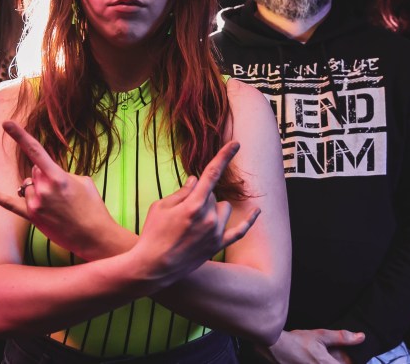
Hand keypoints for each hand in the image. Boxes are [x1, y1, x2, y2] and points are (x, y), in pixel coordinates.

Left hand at [0, 120, 121, 257]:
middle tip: (63, 193)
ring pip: (27, 186)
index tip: (6, 124)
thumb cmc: (93, 207)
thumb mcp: (83, 181)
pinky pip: (10, 204)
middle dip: (45, 176)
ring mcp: (36, 204)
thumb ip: (62, 173)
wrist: (95, 237)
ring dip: (38, 190)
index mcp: (58, 177)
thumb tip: (47, 174)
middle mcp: (43, 189)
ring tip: (57, 205)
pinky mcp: (32, 217)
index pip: (35, 151)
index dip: (19, 135)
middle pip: (34, 171)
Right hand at [133, 141, 259, 282]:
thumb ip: (181, 192)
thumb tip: (196, 180)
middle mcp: (208, 218)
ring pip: (224, 209)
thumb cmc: (152, 233)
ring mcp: (215, 233)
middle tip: (181, 212)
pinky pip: (239, 232)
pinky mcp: (217, 246)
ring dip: (213, 208)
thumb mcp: (160, 207)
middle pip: (212, 194)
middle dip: (199, 196)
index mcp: (193, 204)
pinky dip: (248, 222)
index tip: (236, 143)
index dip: (224, 156)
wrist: (153, 266)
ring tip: (194, 221)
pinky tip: (257, 212)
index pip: (212, 174)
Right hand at [260, 329, 364, 363]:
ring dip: (331, 361)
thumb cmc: (297, 341)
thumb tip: (361, 337)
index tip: (352, 358)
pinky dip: (322, 362)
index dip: (349, 361)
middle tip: (331, 355)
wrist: (276, 347)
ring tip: (322, 356)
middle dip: (340, 361)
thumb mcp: (321, 335)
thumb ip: (342, 337)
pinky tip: (316, 358)